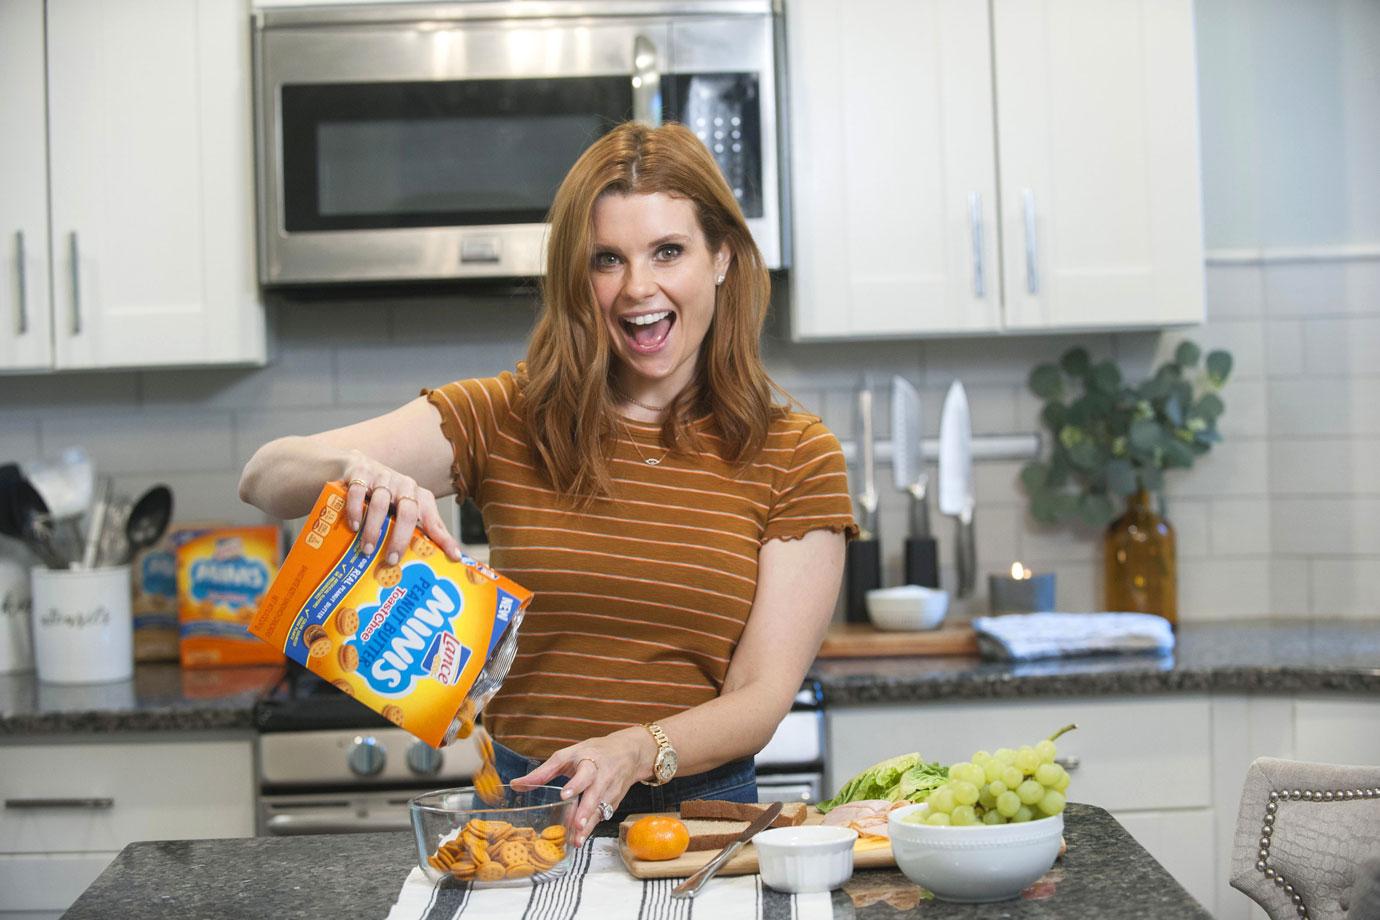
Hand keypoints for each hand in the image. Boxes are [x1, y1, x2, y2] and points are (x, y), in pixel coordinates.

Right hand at [339, 451, 462, 563]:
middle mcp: (404, 486)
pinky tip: (353, 526)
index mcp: (419, 497)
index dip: (444, 538)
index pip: (434, 520)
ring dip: (373, 528)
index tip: (453, 556)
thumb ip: (416, 530)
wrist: (357, 464)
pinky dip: (355, 510)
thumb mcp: (402, 510)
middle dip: (400, 538)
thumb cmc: (385, 495)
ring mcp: (383, 477)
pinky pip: (358, 491)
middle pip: (408, 512)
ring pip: (380, 503)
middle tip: (392, 560)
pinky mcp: (360, 473)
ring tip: (368, 549)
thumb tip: (435, 559)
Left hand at [510, 728, 652, 847]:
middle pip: (595, 795)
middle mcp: (603, 778)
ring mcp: (611, 792)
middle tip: (576, 825)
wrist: (629, 754)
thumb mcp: (568, 755)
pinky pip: (601, 817)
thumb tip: (516, 785)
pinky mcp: (613, 803)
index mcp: (591, 762)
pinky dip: (591, 828)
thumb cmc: (593, 752)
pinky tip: (579, 838)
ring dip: (588, 826)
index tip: (565, 794)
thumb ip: (544, 771)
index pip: (585, 773)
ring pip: (600, 810)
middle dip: (586, 811)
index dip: (576, 784)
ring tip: (576, 840)